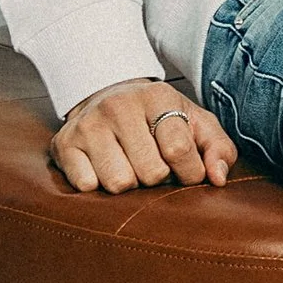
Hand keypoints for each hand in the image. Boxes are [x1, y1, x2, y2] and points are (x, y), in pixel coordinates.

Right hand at [52, 79, 235, 193]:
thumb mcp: (197, 123)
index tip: (186, 170)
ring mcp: (88, 125)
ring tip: (130, 165)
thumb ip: (218, 149)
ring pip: (119, 184)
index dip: (189, 172)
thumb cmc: (160, 117)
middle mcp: (118, 106)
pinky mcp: (64, 144)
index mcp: (157, 97)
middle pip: (150, 173)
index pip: (179, 151)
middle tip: (153, 163)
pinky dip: (99, 185)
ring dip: (130, 184)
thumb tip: (218, 178)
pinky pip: (87, 186)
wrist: (108, 95)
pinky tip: (104, 167)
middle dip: (158, 178)